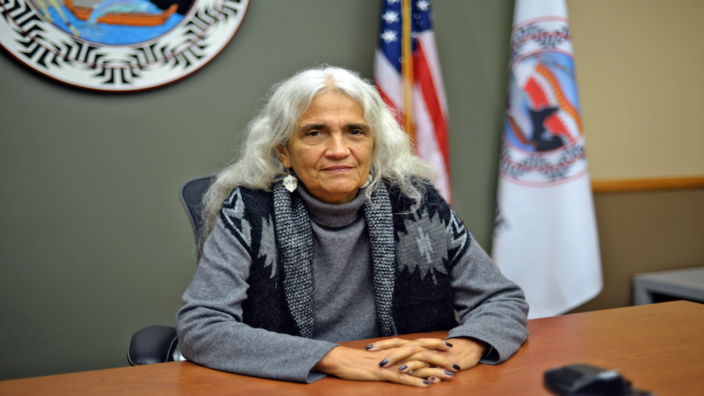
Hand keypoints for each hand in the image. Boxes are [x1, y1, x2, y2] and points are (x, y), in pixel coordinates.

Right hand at [313, 340, 458, 386]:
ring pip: (416, 365)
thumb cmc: (358, 360)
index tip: (449, 348)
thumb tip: (403, 361)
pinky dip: (415, 381)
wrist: (341, 359)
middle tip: (456, 365)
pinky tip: (426, 385)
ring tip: (449, 377)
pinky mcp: (383, 373)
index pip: (419, 344)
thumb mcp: (378, 357)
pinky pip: (402, 377)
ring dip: (434, 371)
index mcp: (395, 348)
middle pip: (423, 353)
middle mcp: (395, 353)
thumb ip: (392, 357)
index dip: (434, 345)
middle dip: (441, 359)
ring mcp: (390, 363)